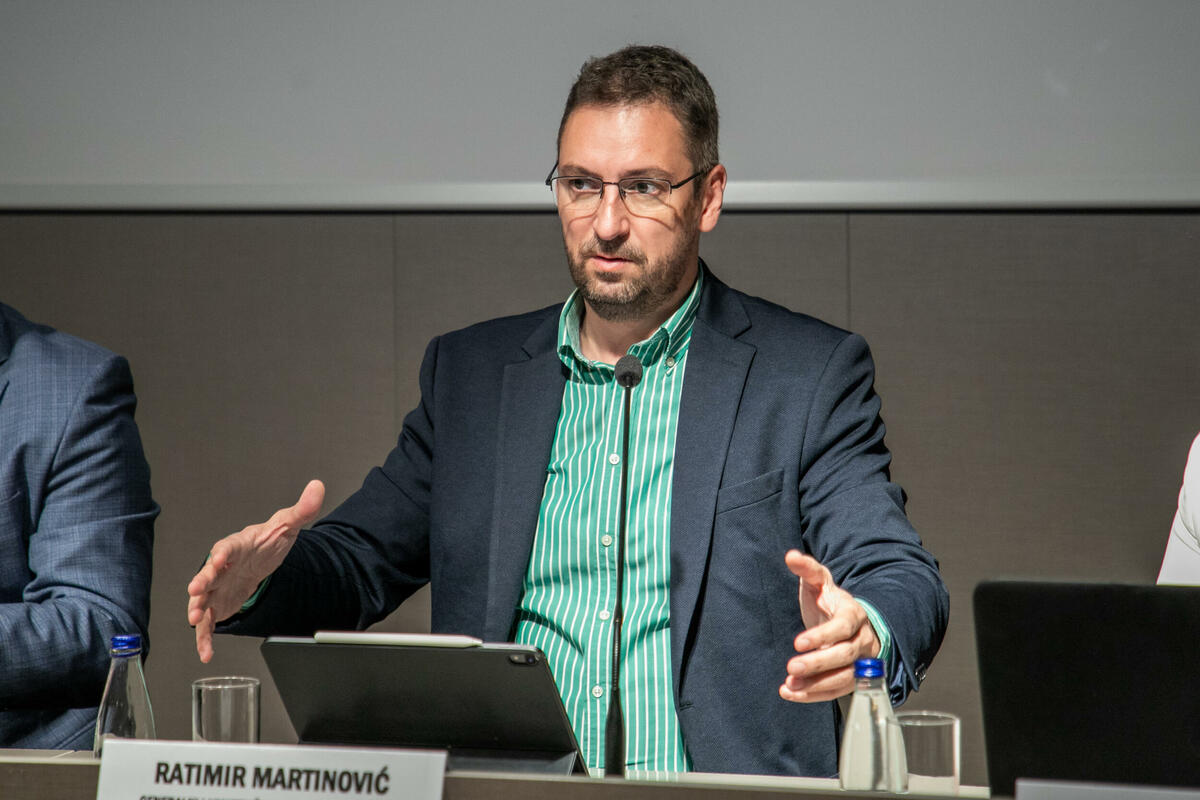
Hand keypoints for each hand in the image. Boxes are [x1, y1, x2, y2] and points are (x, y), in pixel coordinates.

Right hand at [186, 479, 324, 662]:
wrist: (262, 558)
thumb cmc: (268, 540)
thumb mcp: (287, 524)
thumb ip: (302, 509)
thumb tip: (318, 486)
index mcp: (236, 546)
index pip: (226, 547)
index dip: (221, 554)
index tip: (218, 560)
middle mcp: (221, 567)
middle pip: (208, 574)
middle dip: (201, 583)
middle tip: (195, 594)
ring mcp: (217, 587)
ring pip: (203, 600)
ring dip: (198, 609)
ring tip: (195, 620)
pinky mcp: (219, 605)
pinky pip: (209, 622)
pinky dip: (205, 637)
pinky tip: (206, 652)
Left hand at [779, 549, 879, 702]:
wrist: (849, 622)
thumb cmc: (830, 601)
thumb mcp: (820, 582)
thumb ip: (807, 569)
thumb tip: (790, 556)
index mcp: (853, 614)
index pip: (843, 627)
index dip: (823, 636)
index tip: (798, 643)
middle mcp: (862, 639)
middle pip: (845, 655)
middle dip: (819, 664)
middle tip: (792, 667)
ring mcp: (860, 661)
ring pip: (844, 677)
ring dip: (817, 685)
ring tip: (790, 686)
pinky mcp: (853, 678)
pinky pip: (838, 691)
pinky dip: (815, 695)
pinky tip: (792, 693)